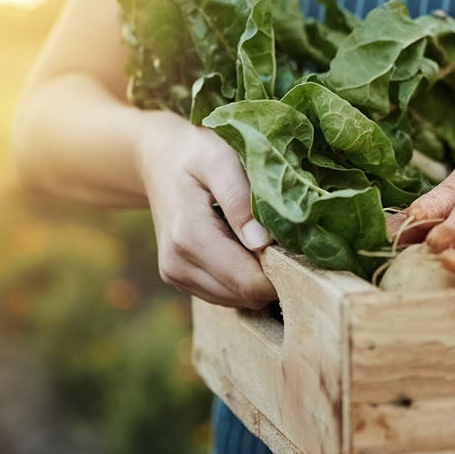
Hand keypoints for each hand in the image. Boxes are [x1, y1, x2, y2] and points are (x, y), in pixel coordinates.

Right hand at [136, 113, 277, 308]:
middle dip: (272, 275)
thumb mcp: (220, 160)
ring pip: (235, 300)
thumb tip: (262, 242)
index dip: (281, 271)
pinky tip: (243, 247)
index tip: (296, 245)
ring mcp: (176, 275)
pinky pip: (223, 294)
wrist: (158, 159)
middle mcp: (178, 264)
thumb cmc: (195, 153)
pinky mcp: (179, 279)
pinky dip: (240, 278)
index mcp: (190, 236)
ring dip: (256, 278)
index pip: (247, 282)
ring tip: (262, 239)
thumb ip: (240, 199)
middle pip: (244, 295)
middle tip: (285, 240)